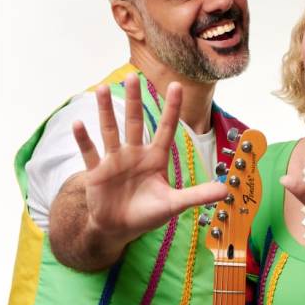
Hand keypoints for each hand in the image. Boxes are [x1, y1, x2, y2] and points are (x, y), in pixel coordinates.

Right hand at [72, 74, 227, 245]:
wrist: (118, 229)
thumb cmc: (146, 214)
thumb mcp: (173, 205)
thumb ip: (197, 195)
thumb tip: (225, 190)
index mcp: (155, 159)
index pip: (165, 129)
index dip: (171, 109)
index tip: (176, 85)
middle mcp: (134, 154)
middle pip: (134, 122)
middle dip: (134, 100)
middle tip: (132, 76)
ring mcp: (114, 160)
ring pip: (110, 130)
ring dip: (105, 111)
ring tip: (102, 89)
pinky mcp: (97, 172)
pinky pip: (90, 153)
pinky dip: (84, 140)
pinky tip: (78, 124)